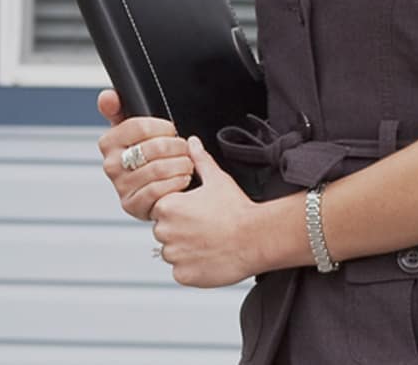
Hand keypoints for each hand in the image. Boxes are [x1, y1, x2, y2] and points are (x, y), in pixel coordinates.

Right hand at [96, 89, 190, 221]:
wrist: (152, 190)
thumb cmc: (145, 156)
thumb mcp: (132, 130)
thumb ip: (119, 108)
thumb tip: (108, 96)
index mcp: (108, 142)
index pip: (139, 126)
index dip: (163, 127)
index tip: (171, 131)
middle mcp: (111, 164)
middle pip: (153, 148)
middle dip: (177, 147)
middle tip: (184, 149)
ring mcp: (121, 186)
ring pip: (158, 169)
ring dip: (181, 165)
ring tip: (186, 164)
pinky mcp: (132, 205)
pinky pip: (159, 191)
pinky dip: (176, 183)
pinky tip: (182, 179)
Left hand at [151, 135, 260, 288]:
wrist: (256, 237)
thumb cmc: (237, 208)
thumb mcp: (217, 179)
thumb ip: (199, 160)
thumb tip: (192, 143)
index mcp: (166, 206)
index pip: (160, 210)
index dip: (179, 211)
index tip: (197, 213)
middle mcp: (164, 231)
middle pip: (164, 232)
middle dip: (180, 231)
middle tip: (205, 228)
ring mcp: (173, 255)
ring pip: (172, 253)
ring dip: (185, 250)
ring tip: (209, 243)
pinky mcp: (183, 275)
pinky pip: (181, 271)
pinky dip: (192, 268)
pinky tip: (210, 257)